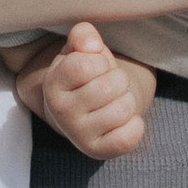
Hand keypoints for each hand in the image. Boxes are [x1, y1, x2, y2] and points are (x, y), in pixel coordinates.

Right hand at [4, 21, 153, 158]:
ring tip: (112, 101)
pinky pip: (130, 136)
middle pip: (111, 86)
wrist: (87, 109)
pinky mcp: (97, 151)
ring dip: (126, 100)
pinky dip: (134, 125)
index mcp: (52, 84)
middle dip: (118, 80)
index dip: (100, 61)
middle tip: (108, 85)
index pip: (87, 65)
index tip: (96, 67)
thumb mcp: (80, 50)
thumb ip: (83, 35)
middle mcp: (60, 112)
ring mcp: (78, 135)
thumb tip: (92, 46)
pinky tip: (122, 121)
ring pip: (124, 108)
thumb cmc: (86, 75)